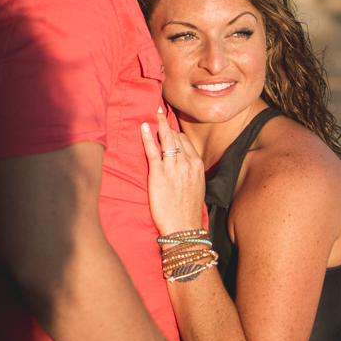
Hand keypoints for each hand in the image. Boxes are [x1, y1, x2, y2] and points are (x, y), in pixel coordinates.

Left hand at [141, 111, 206, 236]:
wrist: (183, 228)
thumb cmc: (187, 212)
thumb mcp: (196, 187)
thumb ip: (190, 172)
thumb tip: (182, 165)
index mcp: (197, 165)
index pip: (185, 141)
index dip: (175, 133)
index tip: (167, 127)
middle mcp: (187, 163)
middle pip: (176, 137)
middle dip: (166, 125)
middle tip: (158, 112)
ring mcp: (173, 168)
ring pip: (166, 140)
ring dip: (158, 125)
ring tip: (152, 113)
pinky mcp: (159, 175)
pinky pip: (153, 151)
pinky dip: (147, 137)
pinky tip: (142, 126)